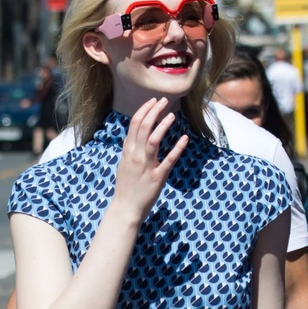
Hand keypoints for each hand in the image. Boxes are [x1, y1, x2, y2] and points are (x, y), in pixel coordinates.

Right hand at [113, 97, 188, 226]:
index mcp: (128, 152)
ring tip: (172, 115)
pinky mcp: (157, 177)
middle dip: (154, 111)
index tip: (153, 101)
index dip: (144, 110)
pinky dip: (177, 148)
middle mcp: (136, 156)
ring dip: (163, 125)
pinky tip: (184, 138)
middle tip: (164, 101)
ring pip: (153, 140)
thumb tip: (129, 137)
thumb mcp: (123, 165)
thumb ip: (127, 150)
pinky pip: (168, 160)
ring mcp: (146, 166)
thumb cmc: (126, 187)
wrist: (126, 208)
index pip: (134, 124)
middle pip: (144, 127)